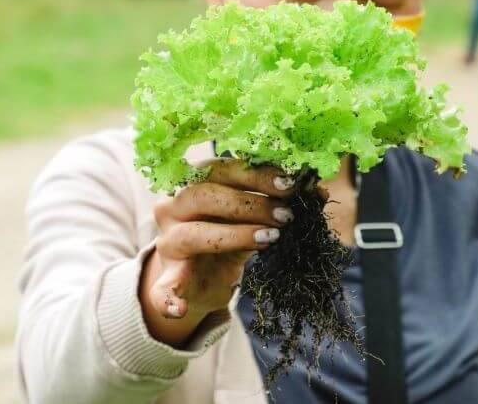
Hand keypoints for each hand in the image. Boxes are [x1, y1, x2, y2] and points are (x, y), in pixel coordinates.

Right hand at [139, 159, 294, 345]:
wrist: (199, 280)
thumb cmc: (227, 239)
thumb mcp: (251, 221)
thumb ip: (275, 206)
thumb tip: (316, 190)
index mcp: (194, 185)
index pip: (221, 168)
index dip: (256, 174)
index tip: (290, 184)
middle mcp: (173, 208)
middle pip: (204, 195)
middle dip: (250, 203)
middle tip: (286, 215)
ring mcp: (168, 244)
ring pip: (193, 233)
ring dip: (235, 234)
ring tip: (271, 238)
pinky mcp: (166, 279)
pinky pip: (161, 290)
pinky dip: (167, 299)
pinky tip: (179, 308)